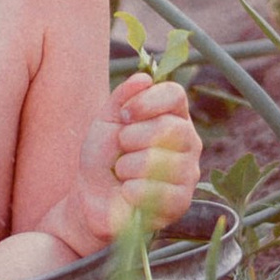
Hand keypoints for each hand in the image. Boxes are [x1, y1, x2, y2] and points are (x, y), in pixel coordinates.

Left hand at [53, 71, 202, 251]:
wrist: (92, 196)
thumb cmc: (103, 156)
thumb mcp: (107, 120)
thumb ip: (123, 96)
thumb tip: (144, 77)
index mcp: (173, 116)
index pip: (175, 94)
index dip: (148, 101)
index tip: (123, 115)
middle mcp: (188, 142)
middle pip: (170, 128)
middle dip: (133, 137)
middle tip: (121, 148)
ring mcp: (188, 172)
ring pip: (162, 161)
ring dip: (128, 166)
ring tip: (122, 172)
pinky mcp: (182, 202)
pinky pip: (159, 192)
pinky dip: (132, 191)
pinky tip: (128, 193)